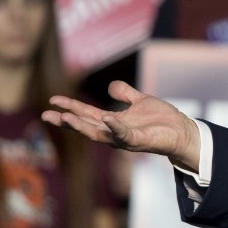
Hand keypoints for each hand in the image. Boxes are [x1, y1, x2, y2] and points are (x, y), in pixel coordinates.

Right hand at [41, 80, 200, 170]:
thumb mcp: (140, 101)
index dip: (71, 108)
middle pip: (86, 126)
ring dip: (81, 126)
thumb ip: (125, 94)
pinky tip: (105, 118)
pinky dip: (114, 127)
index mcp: (114, 122)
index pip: (88, 114)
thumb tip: (110, 87)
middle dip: (67, 121)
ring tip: (65, 118)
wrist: (182, 130)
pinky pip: (124, 134)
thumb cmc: (162, 119)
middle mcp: (115, 132)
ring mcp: (125, 138)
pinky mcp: (138, 140)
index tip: (53, 102)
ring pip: (98, 133)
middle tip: (46, 115)